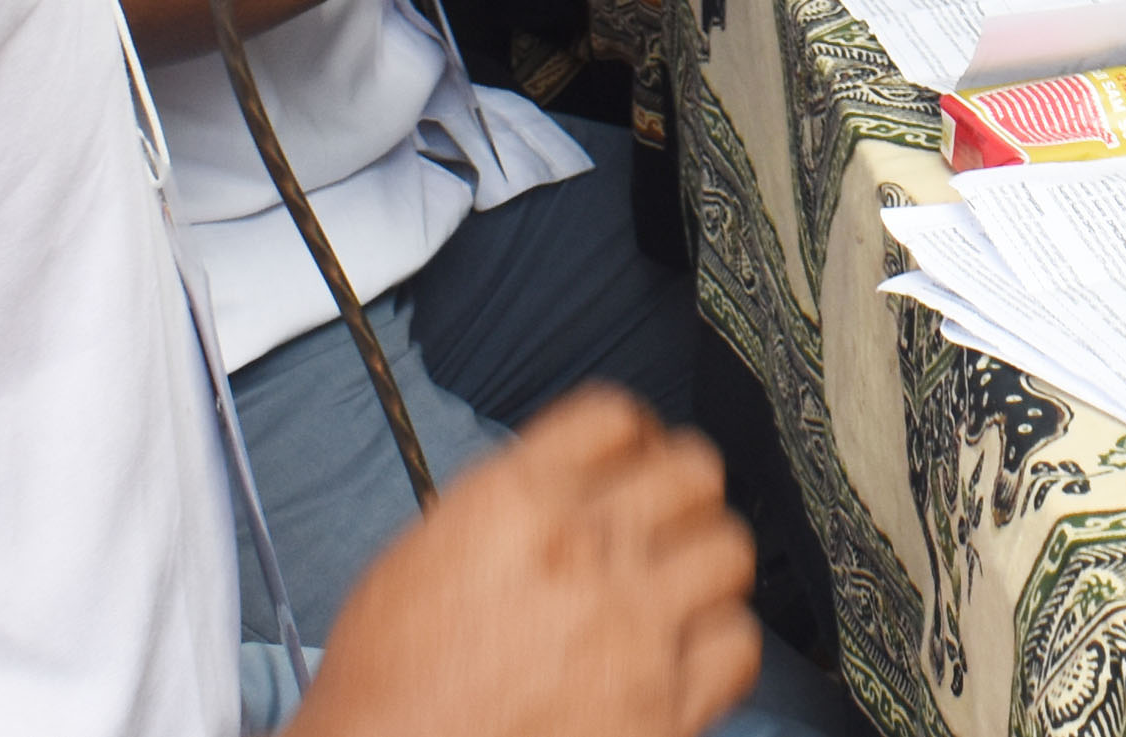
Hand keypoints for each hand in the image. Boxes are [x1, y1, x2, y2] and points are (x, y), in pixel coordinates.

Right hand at [300, 387, 760, 736]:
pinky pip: (736, 644)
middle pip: (691, 472)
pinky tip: (686, 650)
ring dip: (704, 562)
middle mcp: (582, 551)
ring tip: (680, 583)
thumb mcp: (415, 558)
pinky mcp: (666, 707)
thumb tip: (557, 493)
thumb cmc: (388, 689)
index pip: (613, 417)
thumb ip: (501, 510)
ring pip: (727, 551)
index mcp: (513, 502)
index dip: (629, 434)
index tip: (633, 453)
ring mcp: (632, 629)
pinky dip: (717, 643)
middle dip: (680, 488)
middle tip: (667, 514)